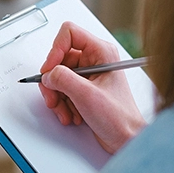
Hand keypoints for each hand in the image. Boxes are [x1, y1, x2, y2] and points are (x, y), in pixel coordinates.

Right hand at [39, 21, 146, 153]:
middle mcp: (94, 60)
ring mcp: (87, 75)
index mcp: (101, 52)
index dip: (55, 50)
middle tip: (54, 98)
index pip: (69, 34)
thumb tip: (48, 74)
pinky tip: (71, 114)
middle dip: (53, 82)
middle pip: (58, 59)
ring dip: (57, 97)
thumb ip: (63, 79)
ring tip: (66, 111)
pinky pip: (61, 89)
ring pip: (57, 77)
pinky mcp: (82, 88)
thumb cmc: (119, 117)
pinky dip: (61, 103)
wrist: (125, 138)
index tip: (50, 70)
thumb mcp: (87, 95)